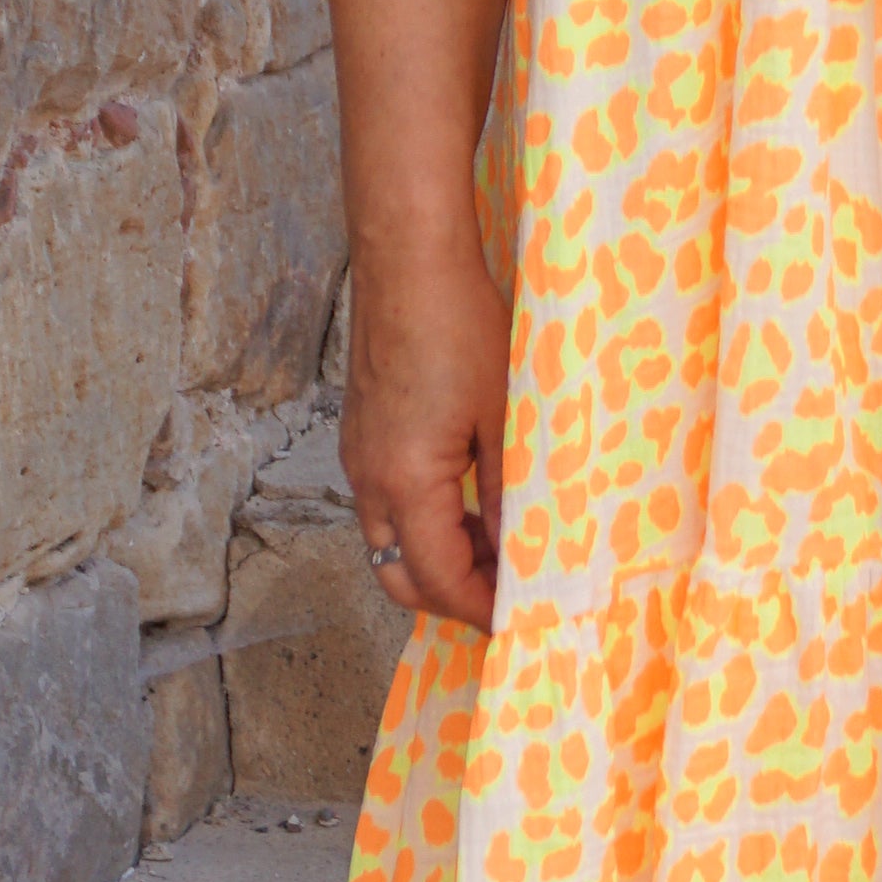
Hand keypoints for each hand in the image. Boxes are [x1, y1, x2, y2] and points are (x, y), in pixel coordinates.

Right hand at [343, 223, 510, 632]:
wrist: (406, 261)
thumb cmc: (458, 327)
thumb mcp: (502, 418)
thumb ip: (509, 494)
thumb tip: (523, 554)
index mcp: (403, 483)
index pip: (438, 579)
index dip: (480, 609)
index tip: (519, 619)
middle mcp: (368, 480)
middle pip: (399, 576)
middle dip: (450, 598)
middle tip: (505, 597)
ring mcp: (358, 457)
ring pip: (388, 543)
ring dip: (438, 560)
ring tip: (498, 549)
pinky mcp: (361, 435)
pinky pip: (384, 506)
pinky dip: (423, 525)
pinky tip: (469, 504)